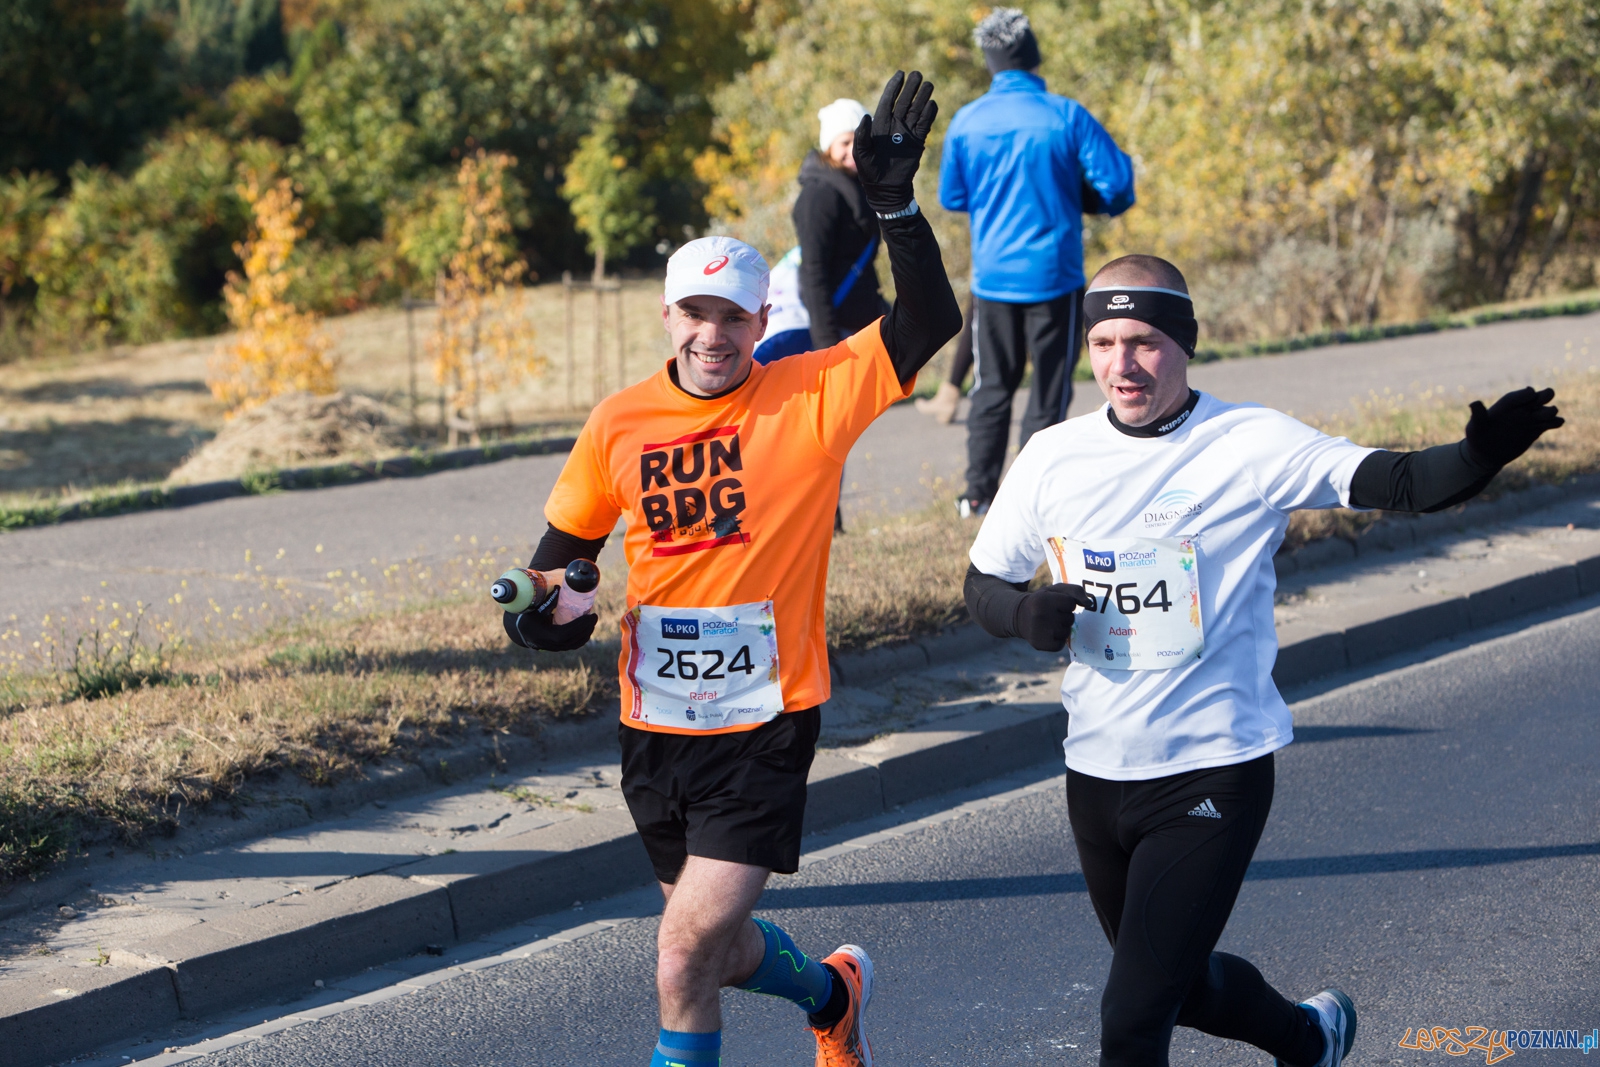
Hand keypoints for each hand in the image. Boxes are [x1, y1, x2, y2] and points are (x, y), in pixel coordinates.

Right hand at [504, 608, 596, 651]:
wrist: (523, 633)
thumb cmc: (529, 618)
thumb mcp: (536, 610)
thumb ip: (548, 601)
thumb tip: (559, 588)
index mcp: (545, 635)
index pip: (566, 632)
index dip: (579, 625)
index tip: (590, 616)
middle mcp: (551, 644)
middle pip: (574, 639)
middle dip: (586, 628)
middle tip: (594, 616)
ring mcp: (556, 648)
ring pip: (575, 643)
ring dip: (586, 633)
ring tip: (592, 622)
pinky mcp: (559, 649)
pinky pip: (573, 645)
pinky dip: (582, 638)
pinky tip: (588, 630)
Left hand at [852, 70, 937, 213]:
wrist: (885, 189)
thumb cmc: (869, 171)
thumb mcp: (861, 153)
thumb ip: (862, 135)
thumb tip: (866, 116)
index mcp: (880, 124)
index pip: (888, 100)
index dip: (894, 87)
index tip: (900, 74)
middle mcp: (895, 125)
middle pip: (904, 101)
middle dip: (911, 88)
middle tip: (917, 74)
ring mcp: (907, 133)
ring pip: (916, 110)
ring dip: (922, 97)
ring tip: (928, 84)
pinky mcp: (917, 141)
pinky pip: (925, 125)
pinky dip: (929, 114)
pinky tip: (932, 104)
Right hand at [1015, 583, 1094, 652]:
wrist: (1019, 616)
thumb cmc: (1042, 601)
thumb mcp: (1055, 590)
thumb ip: (1075, 591)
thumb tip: (1089, 604)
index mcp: (1043, 599)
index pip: (1071, 604)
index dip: (1065, 604)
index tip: (1054, 603)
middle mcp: (1040, 616)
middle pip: (1070, 619)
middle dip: (1064, 616)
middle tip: (1050, 614)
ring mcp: (1039, 632)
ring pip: (1066, 632)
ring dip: (1061, 629)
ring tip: (1048, 624)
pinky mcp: (1040, 645)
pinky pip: (1060, 645)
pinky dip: (1057, 641)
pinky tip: (1046, 634)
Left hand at [1464, 386, 1562, 467]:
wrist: (1487, 454)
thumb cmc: (1478, 438)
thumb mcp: (1475, 427)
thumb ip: (1478, 415)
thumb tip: (1473, 403)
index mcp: (1507, 404)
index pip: (1523, 394)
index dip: (1527, 394)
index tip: (1530, 395)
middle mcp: (1522, 409)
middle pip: (1542, 395)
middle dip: (1545, 395)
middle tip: (1538, 407)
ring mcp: (1531, 419)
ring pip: (1549, 409)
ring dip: (1550, 411)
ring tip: (1542, 419)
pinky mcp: (1537, 429)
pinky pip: (1553, 422)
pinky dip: (1556, 422)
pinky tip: (1552, 425)